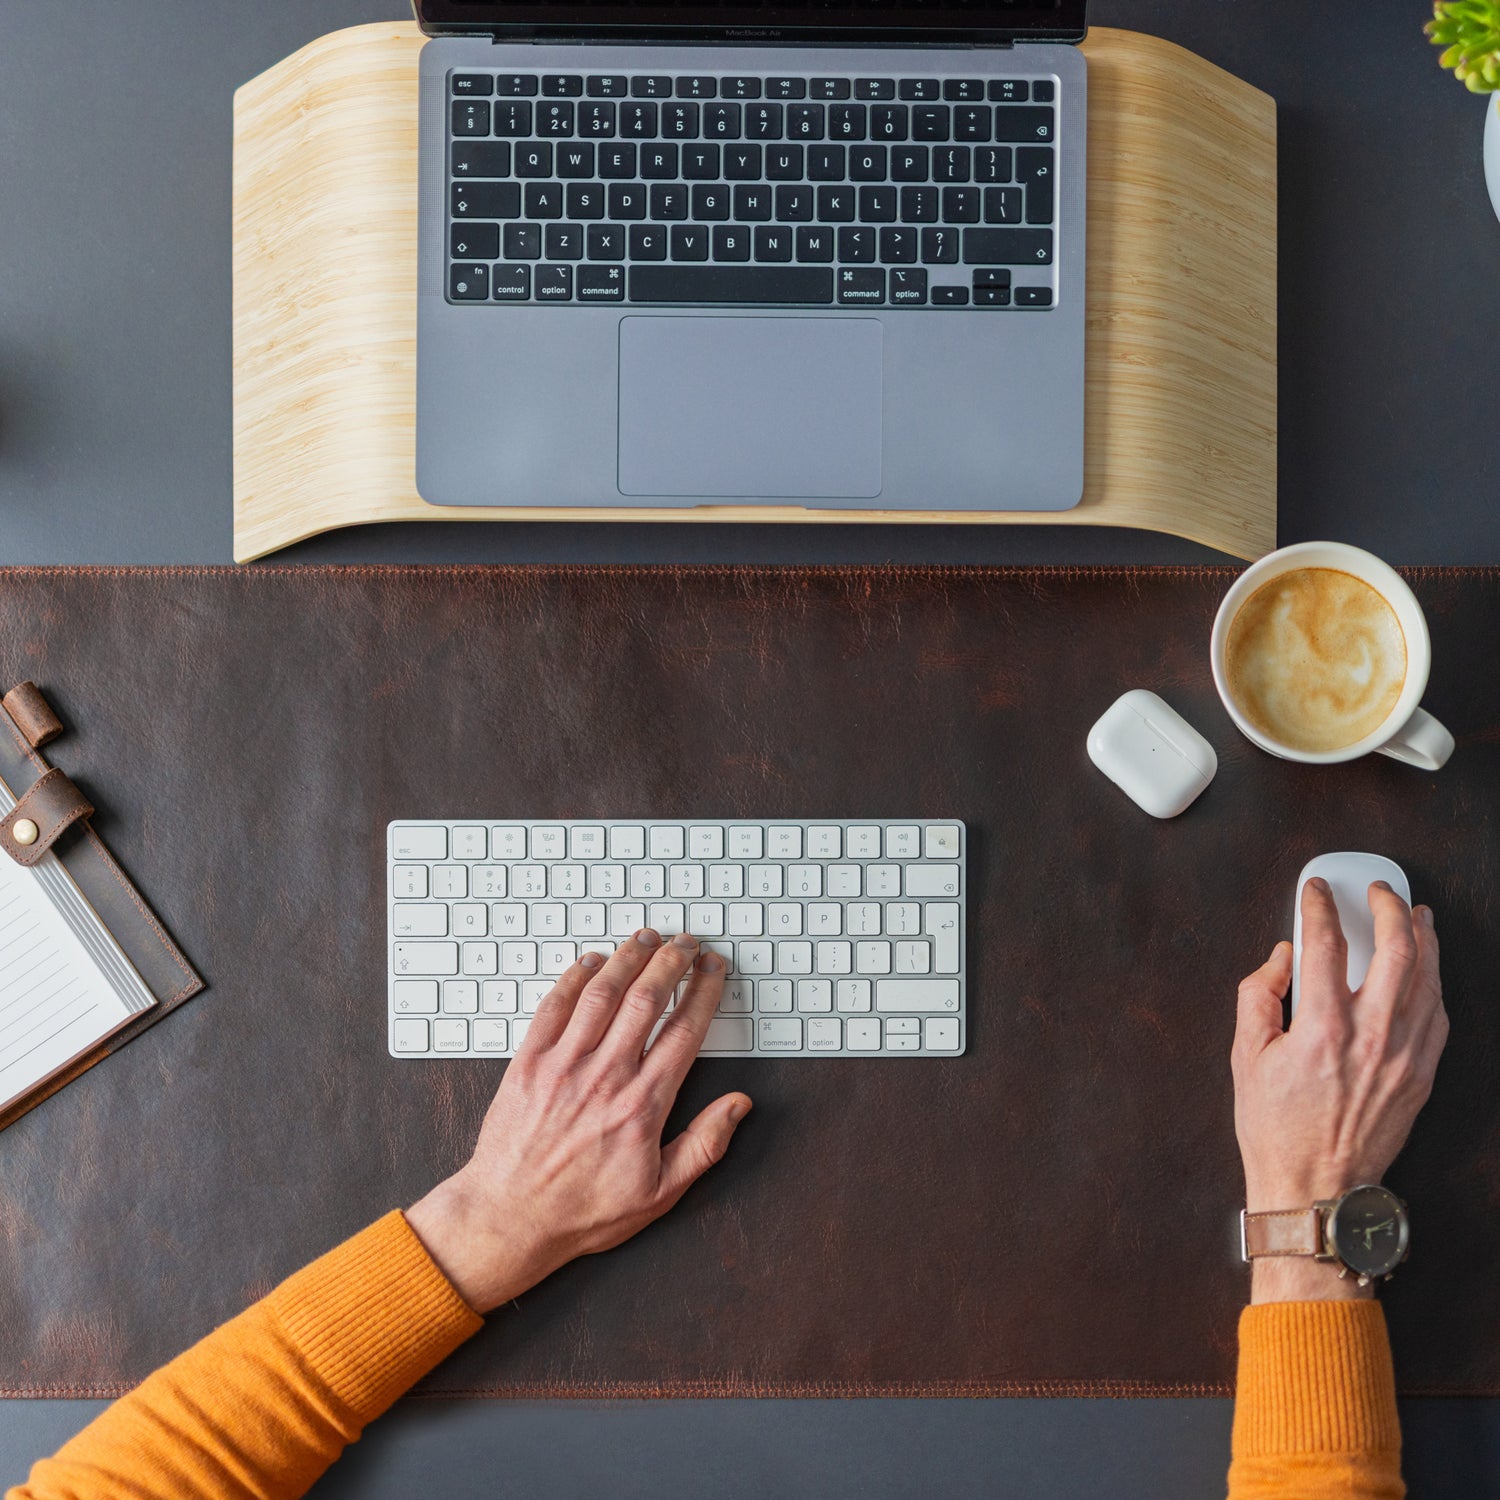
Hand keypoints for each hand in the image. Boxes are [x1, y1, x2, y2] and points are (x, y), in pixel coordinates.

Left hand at [406, 930, 751, 1312]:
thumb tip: (739, 1106)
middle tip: (686, 943)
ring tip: (645, 937)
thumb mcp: (659, 1194)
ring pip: (603, 992)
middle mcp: (605, 1076)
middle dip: (672, 961)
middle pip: (647, 998)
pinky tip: (592, 961)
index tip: (714, 967)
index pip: (685, 1029)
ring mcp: (564, 1065)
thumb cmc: (582, 1212)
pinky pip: (554, 1006)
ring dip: (628, 957)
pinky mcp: (528, 1063)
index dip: (705, 990)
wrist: (508, 1219)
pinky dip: (574, 977)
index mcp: (643, 1105)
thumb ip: (704, 1146)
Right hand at [1232, 880, 1446, 1301]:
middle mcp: (1371, 1039)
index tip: (1315, 892)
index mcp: (1321, 1030)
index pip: (1325, 945)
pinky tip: (1426, 970)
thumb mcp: (1246, 1057)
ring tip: (1416, 916)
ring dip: (1425, 939)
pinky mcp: (1421, 1077)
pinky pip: (1438, 1016)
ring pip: (1428, 980)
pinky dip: (1434, 983)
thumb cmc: (1276, 1129)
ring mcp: (1404, 1058)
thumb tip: (1280, 958)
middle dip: (1389, 909)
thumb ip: (1258, 996)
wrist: (1316, 1190)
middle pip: (1396, 951)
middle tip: (1379, 892)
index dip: (1318, 907)